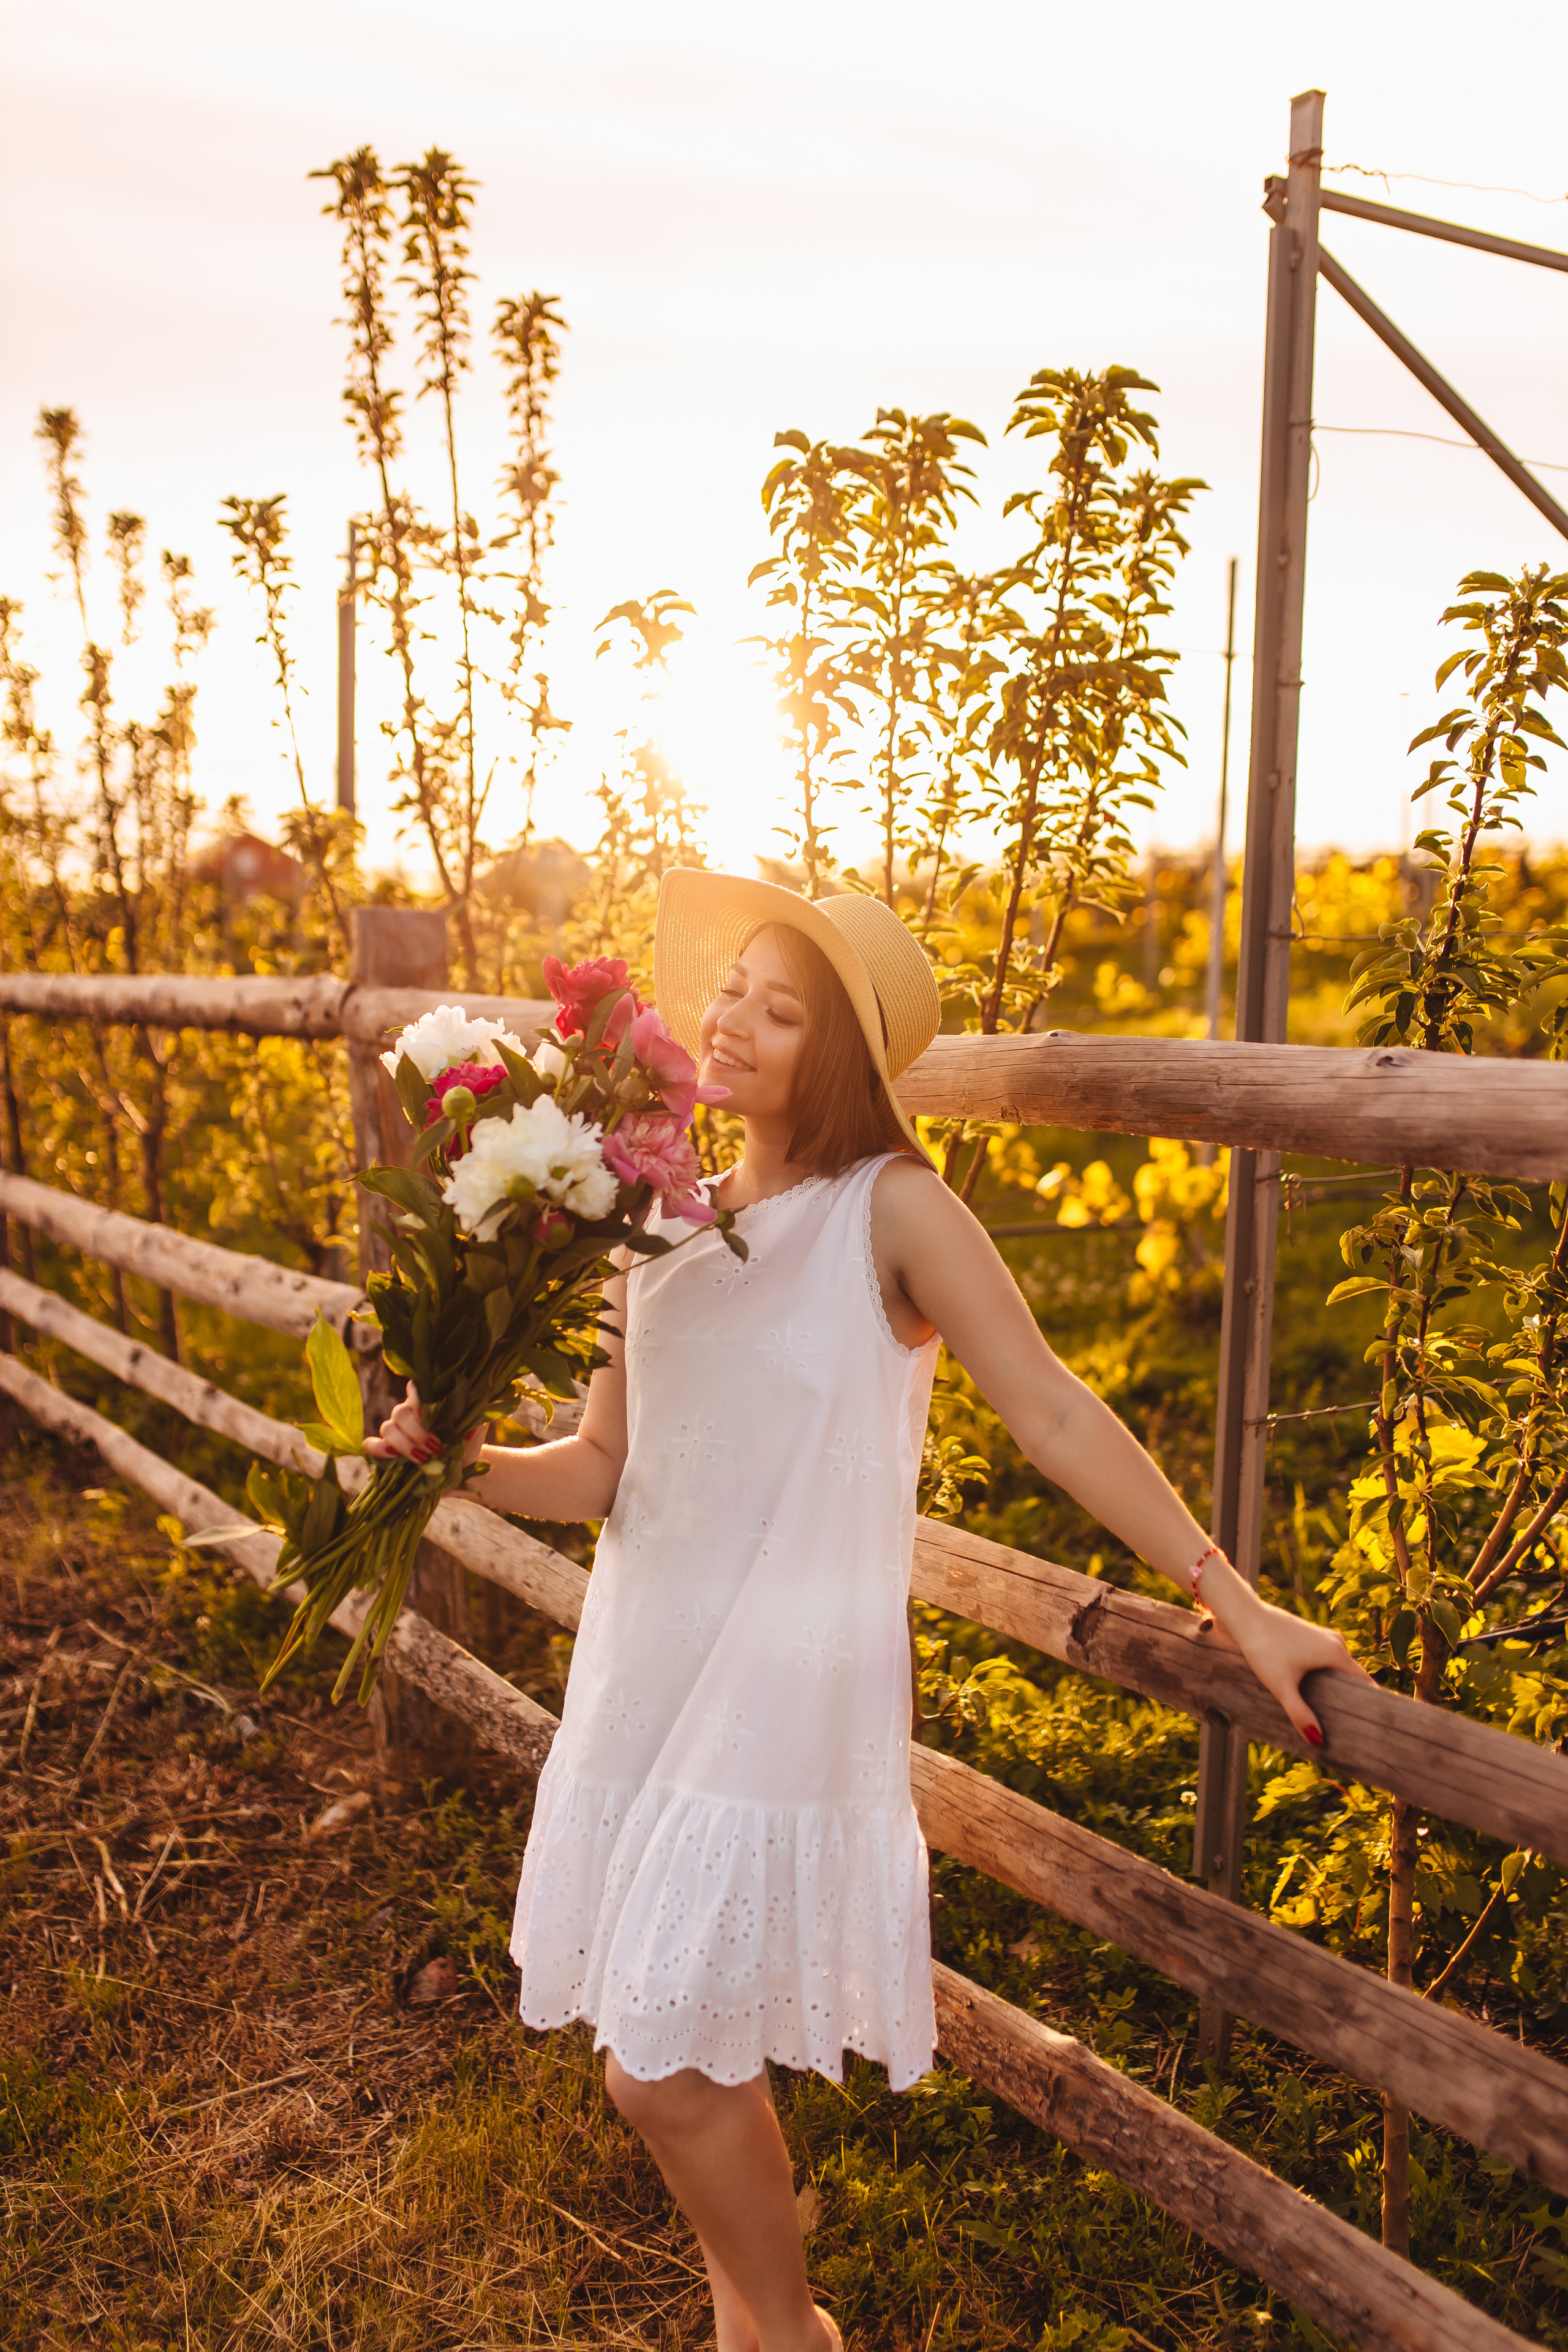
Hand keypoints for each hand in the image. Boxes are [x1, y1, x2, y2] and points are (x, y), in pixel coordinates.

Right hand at [363, 1383, 486, 1469]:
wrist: (460, 1468)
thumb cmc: (466, 1444)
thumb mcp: (474, 1431)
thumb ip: (474, 1422)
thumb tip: (470, 1424)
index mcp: (428, 1402)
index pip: (416, 1388)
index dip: (418, 1398)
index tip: (430, 1414)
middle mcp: (409, 1413)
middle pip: (400, 1412)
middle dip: (416, 1432)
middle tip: (436, 1448)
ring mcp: (396, 1430)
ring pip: (387, 1428)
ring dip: (404, 1444)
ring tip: (422, 1459)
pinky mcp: (387, 1450)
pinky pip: (371, 1444)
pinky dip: (378, 1449)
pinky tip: (393, 1456)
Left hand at [1202, 1579, 1373, 1746]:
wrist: (1245, 1617)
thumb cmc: (1264, 1649)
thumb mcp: (1281, 1686)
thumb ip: (1299, 1713)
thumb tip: (1318, 1740)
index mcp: (1336, 1653)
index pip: (1365, 1683)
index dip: (1369, 1704)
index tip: (1370, 1726)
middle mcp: (1336, 1642)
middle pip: (1352, 1677)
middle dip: (1349, 1700)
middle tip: (1346, 1728)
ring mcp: (1323, 1637)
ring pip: (1337, 1668)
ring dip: (1333, 1687)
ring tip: (1328, 1713)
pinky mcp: (1310, 1635)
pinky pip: (1325, 1660)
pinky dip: (1322, 1676)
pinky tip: (1312, 1691)